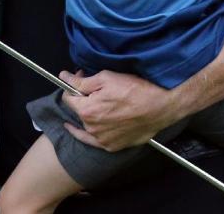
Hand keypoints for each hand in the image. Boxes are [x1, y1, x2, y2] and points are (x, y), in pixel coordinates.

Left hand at [59, 69, 186, 151]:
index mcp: (86, 110)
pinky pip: (95, 140)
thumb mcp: (106, 78)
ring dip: (90, 114)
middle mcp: (91, 128)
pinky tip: (89, 128)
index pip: (68, 97)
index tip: (82, 78)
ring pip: (87, 124)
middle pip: (78, 111)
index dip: (74, 85)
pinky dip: (92, 133)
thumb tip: (63, 77)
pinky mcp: (113, 147)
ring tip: (104, 104)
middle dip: (83, 98)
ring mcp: (102, 140)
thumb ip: (81, 81)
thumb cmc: (135, 90)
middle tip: (96, 88)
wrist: (160, 107)